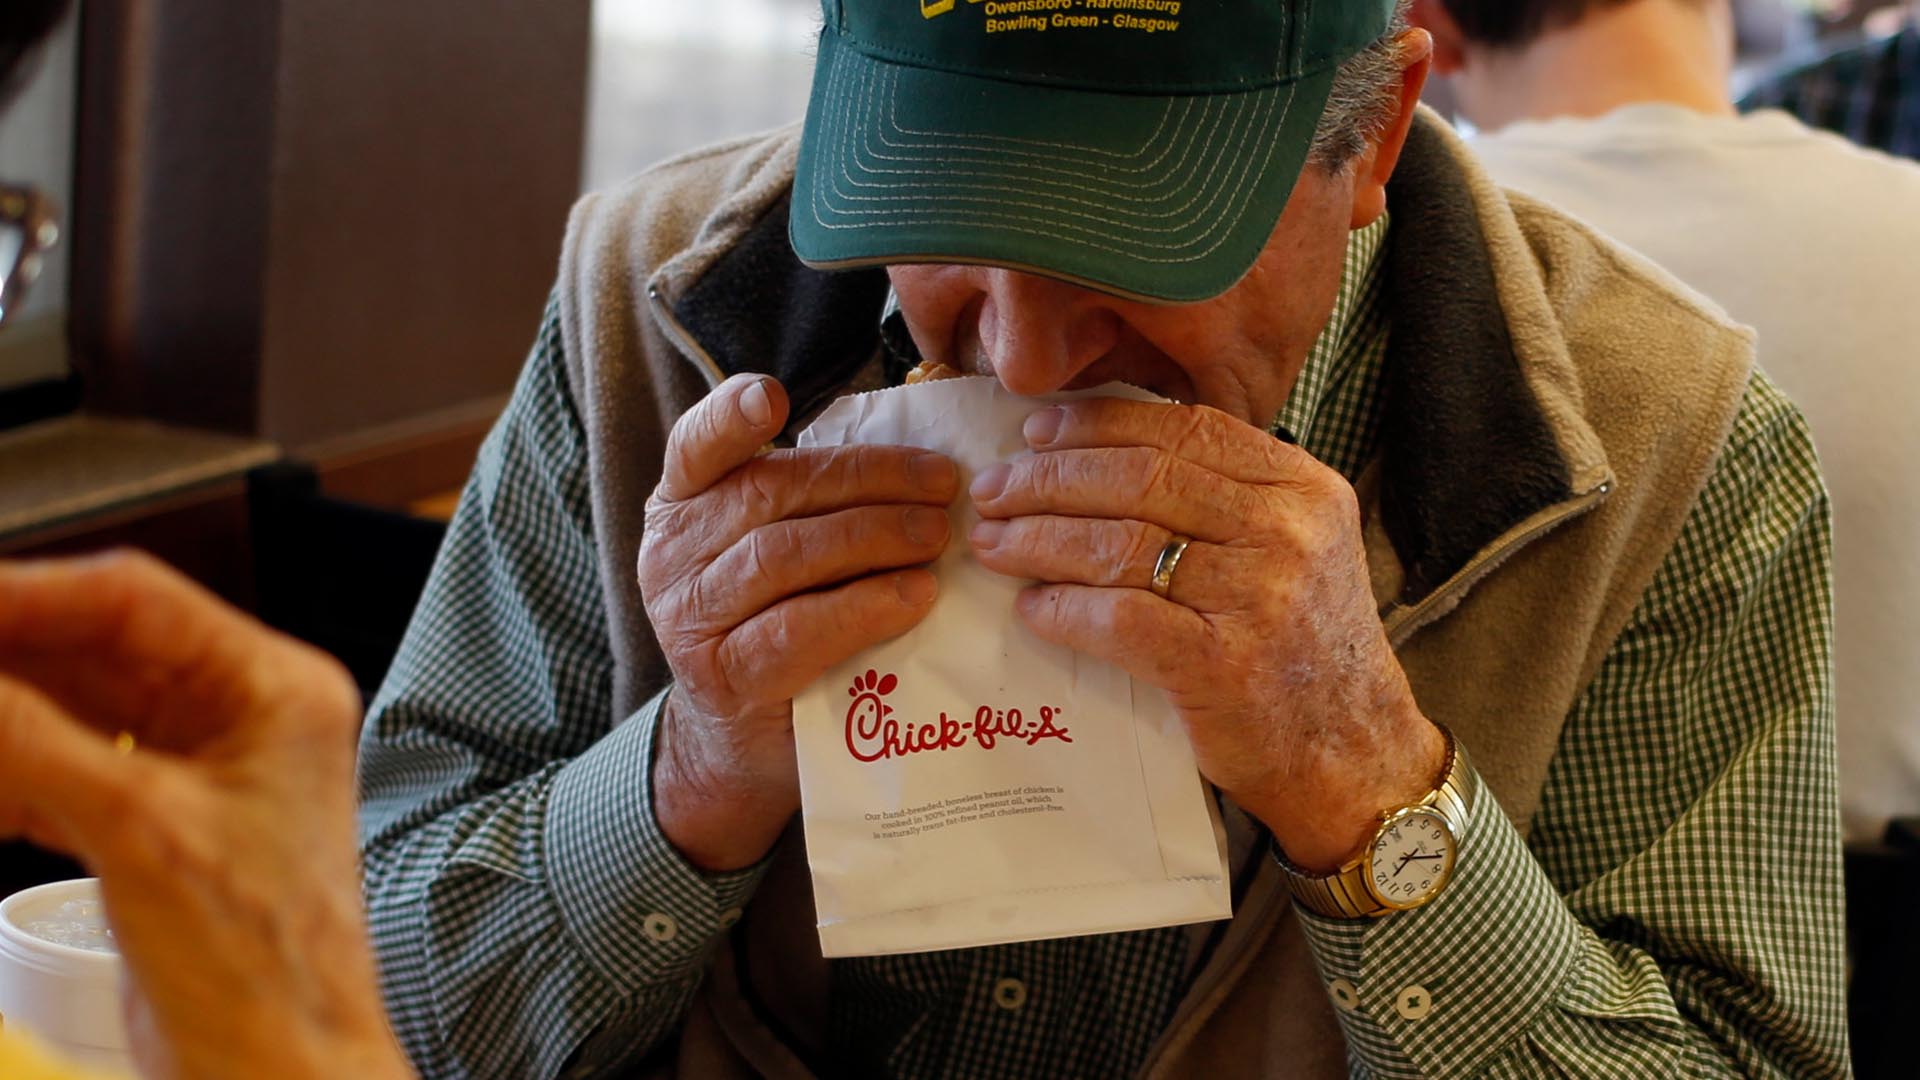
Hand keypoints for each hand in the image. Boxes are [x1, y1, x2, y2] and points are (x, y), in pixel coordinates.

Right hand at [0, 552, 411, 1079]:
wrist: (280, 1070)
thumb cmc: (266, 969)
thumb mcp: (136, 832)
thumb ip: (28, 740)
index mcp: (276, 691)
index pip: (132, 600)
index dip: (22, 594)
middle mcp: (247, 716)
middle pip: (93, 646)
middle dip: (2, 655)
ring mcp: (205, 769)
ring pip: (70, 707)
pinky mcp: (162, 824)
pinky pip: (65, 768)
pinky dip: (7, 773)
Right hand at [639, 375, 959, 870]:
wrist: (744, 738)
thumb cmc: (778, 620)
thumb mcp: (780, 549)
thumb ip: (816, 501)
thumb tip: (920, 460)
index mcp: (682, 504)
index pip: (696, 446)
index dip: (729, 417)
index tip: (773, 397)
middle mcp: (672, 554)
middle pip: (770, 493)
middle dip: (866, 481)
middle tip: (941, 485)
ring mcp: (691, 618)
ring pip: (784, 556)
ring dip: (874, 537)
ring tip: (937, 535)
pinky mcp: (728, 676)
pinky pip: (800, 629)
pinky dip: (865, 606)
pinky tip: (916, 595)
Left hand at [968, 398, 1444, 869]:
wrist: (1357, 757)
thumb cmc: (1306, 651)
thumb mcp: (1297, 549)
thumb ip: (1225, 499)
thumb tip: (1103, 459)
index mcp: (1302, 488)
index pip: (1184, 429)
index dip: (1097, 425)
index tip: (1036, 435)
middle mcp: (1286, 531)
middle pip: (1140, 478)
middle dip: (1050, 479)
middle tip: (994, 490)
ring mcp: (1258, 597)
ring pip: (1119, 542)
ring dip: (1039, 539)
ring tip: (993, 543)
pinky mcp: (1222, 666)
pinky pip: (1118, 619)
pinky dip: (1063, 610)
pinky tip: (1032, 608)